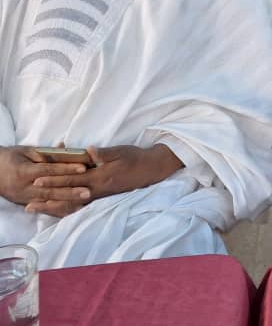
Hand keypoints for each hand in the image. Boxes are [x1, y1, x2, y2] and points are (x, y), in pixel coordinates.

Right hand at [0, 146, 89, 209]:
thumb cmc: (10, 158)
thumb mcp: (25, 152)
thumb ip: (46, 152)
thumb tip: (65, 147)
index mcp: (24, 171)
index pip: (49, 171)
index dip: (66, 169)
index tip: (83, 168)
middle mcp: (25, 187)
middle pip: (51, 190)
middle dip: (70, 191)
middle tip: (88, 191)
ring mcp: (25, 197)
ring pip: (48, 201)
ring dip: (67, 202)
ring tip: (83, 201)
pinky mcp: (26, 203)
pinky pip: (44, 208)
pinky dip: (58, 209)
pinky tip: (71, 209)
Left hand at [26, 145, 182, 216]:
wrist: (151, 169)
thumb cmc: (136, 157)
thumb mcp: (121, 151)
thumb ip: (104, 153)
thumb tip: (88, 150)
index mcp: (100, 176)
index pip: (72, 179)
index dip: (54, 180)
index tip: (37, 181)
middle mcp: (98, 189)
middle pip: (69, 194)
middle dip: (49, 198)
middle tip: (30, 203)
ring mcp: (101, 195)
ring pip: (73, 203)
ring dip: (56, 206)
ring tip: (40, 209)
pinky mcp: (103, 196)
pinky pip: (82, 205)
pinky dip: (69, 208)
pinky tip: (59, 211)